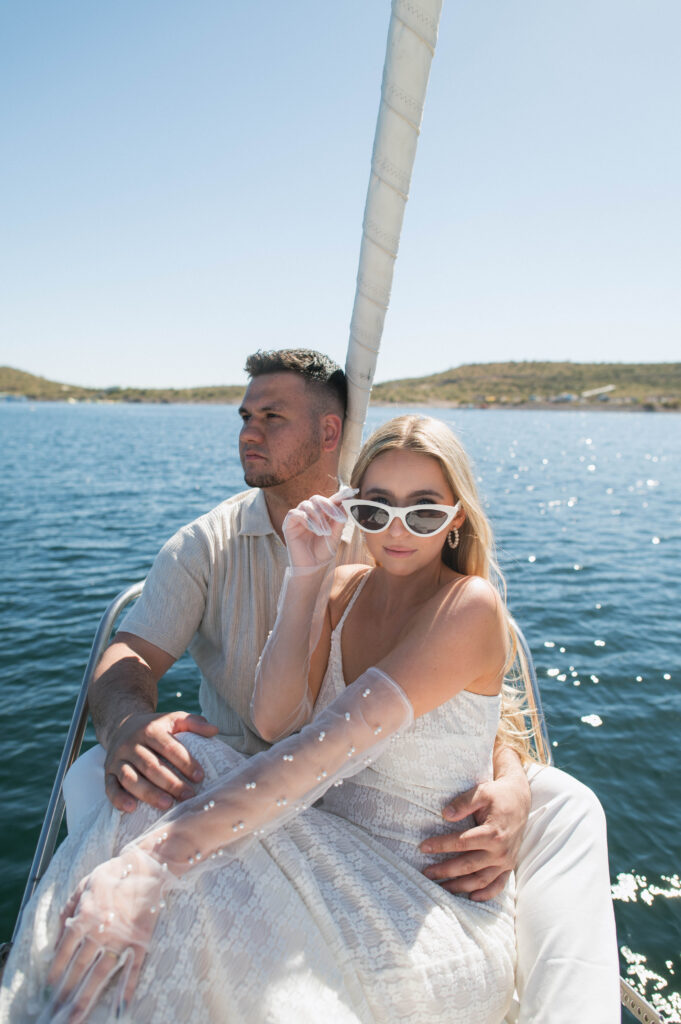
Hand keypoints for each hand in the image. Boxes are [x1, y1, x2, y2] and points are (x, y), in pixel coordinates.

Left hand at [47, 847, 167, 1022]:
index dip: (55, 971)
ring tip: (76, 1018)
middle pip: (79, 968)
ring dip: (87, 998)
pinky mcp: (140, 941)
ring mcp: (121, 938)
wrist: (146, 866)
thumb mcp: (83, 886)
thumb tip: (58, 939)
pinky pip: (132, 969)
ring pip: (100, 974)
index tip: (49, 988)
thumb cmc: (112, 875)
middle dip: (66, 993)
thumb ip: (67, 911)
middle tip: (57, 1014)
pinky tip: (121, 1009)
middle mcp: (100, 931)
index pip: (64, 951)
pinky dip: (127, 990)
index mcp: (84, 917)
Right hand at [104, 710, 218, 812]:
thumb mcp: (174, 719)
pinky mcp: (107, 771)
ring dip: (148, 793)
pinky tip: (131, 809)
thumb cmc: (155, 727)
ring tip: (167, 804)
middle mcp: (131, 743)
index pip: (169, 747)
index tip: (200, 777)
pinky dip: (119, 799)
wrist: (122, 725)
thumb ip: (194, 723)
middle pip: (151, 765)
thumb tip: (215, 730)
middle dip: (171, 782)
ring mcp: (118, 758)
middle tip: (188, 796)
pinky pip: (110, 787)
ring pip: (130, 778)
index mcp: (150, 729)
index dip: (185, 762)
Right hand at [282, 487, 354, 568]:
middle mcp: (310, 513)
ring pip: (307, 505)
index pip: (330, 500)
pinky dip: (305, 519)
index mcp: (323, 514)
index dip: (340, 495)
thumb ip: (339, 520)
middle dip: (328, 506)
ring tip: (324, 532)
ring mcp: (299, 518)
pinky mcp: (289, 524)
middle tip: (337, 517)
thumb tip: (346, 503)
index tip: (350, 492)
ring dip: (318, 517)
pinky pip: (295, 513)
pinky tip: (313, 530)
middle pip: (317, 499)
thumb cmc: (324, 552)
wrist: (312, 567)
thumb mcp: (335, 536)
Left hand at [419, 772, 530, 900]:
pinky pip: (498, 885)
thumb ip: (463, 803)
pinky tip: (471, 897)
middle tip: (426, 873)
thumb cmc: (498, 795)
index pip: (461, 843)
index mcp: (493, 832)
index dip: (440, 846)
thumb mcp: (481, 792)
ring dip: (460, 886)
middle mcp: (500, 851)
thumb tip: (445, 814)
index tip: (423, 847)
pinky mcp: (509, 865)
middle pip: (468, 865)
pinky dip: (486, 894)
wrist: (520, 800)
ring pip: (481, 880)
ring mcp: (506, 861)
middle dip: (445, 871)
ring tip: (441, 888)